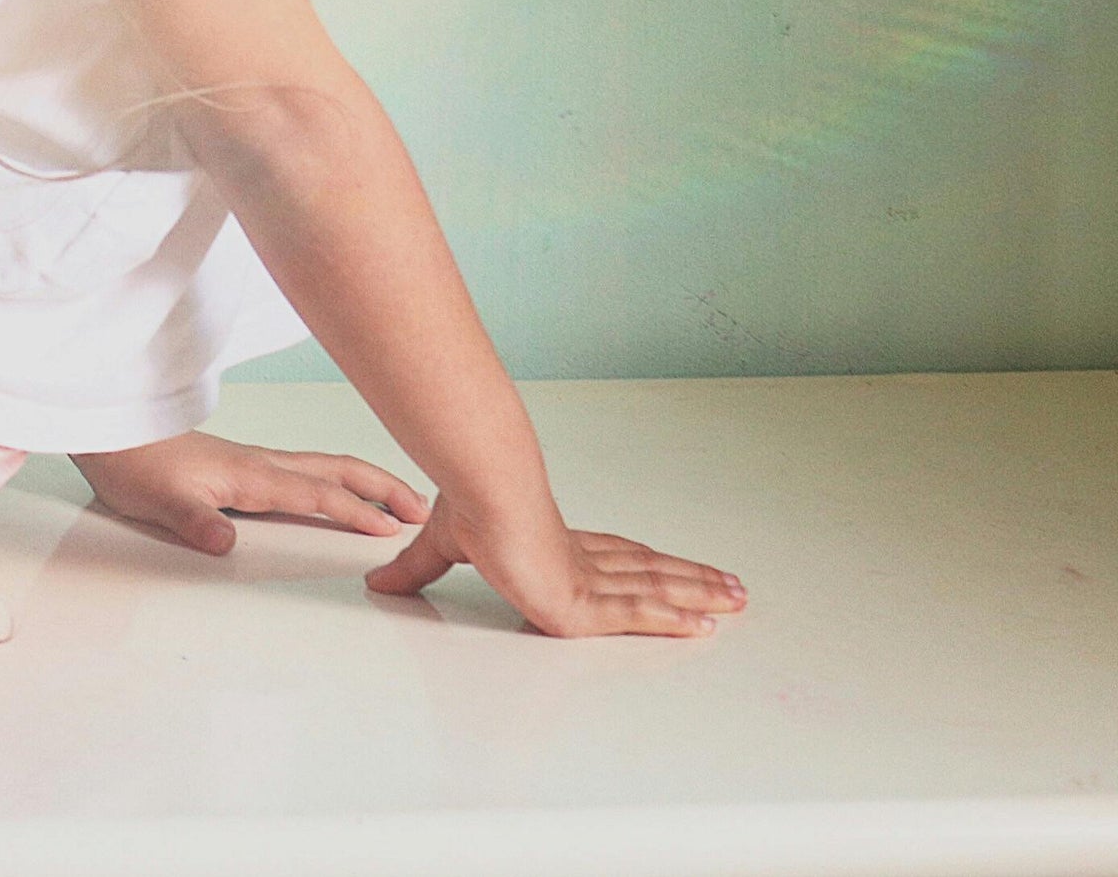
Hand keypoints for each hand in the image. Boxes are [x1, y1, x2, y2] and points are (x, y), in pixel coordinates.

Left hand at [71, 430, 429, 553]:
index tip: (391, 529)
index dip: (354, 512)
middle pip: (336, 471)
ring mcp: (257, 463)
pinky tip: (344, 493)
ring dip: (368, 481)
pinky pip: (309, 471)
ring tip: (400, 502)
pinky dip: (341, 480)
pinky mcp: (248, 467)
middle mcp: (261, 465)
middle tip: (422, 509)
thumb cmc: (134, 466)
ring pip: (326, 468)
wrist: (112, 436)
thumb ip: (192, 522)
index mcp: (249, 475)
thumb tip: (224, 544)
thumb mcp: (157, 502)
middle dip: (383, 487)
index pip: (314, 495)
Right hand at [365, 491, 745, 636]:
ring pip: (656, 589)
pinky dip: (672, 618)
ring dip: (700, 594)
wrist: (480, 493)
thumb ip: (417, 570)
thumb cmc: (468, 507)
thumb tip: (378, 582)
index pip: (613, 558)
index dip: (646, 564)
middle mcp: (581, 560)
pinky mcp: (583, 603)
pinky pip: (637, 614)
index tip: (673, 568)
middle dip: (691, 580)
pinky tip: (705, 625)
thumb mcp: (440, 547)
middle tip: (734, 588)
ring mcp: (587, 580)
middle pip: (649, 571)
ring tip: (740, 601)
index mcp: (555, 546)